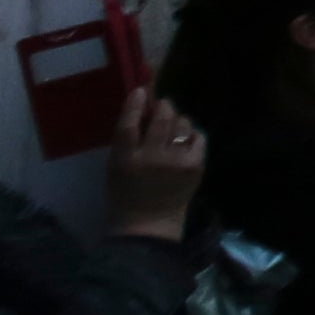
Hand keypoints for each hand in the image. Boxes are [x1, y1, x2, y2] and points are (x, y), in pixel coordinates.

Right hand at [99, 92, 204, 241]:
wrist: (149, 223)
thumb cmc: (126, 193)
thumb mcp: (115, 166)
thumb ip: (127, 140)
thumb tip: (141, 108)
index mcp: (125, 159)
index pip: (129, 124)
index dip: (135, 104)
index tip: (141, 91)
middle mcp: (152, 157)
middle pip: (161, 119)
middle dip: (163, 107)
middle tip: (162, 106)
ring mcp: (176, 161)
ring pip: (182, 124)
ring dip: (178, 121)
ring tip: (173, 128)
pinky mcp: (195, 166)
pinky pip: (198, 137)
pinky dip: (192, 135)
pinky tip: (185, 141)